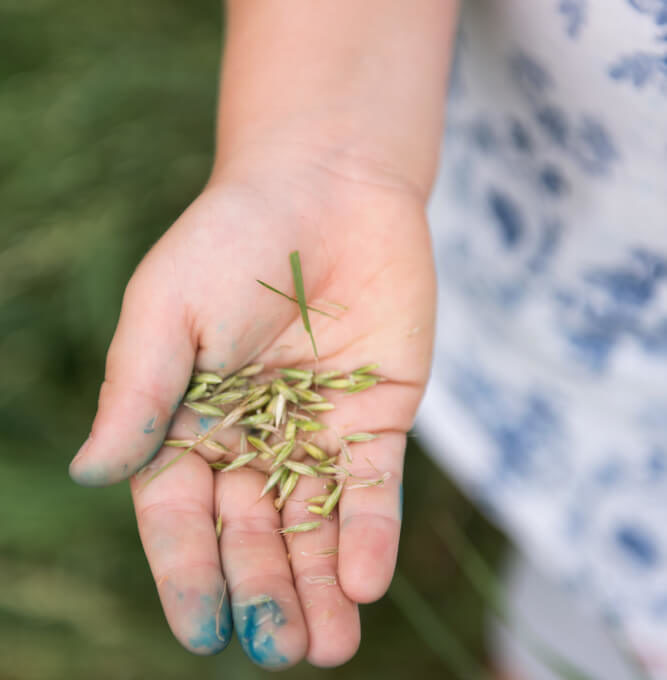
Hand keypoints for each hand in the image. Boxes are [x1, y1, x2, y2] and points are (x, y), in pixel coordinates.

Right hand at [69, 148, 435, 667]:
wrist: (328, 187)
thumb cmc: (231, 239)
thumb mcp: (166, 308)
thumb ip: (137, 392)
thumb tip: (92, 473)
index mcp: (191, 420)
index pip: (183, 513)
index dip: (190, 572)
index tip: (204, 632)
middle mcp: (254, 438)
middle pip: (255, 532)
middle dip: (266, 591)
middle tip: (278, 650)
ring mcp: (319, 432)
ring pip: (318, 524)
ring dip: (322, 585)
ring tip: (329, 647)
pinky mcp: (377, 417)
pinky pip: (375, 485)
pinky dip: (371, 531)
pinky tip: (364, 580)